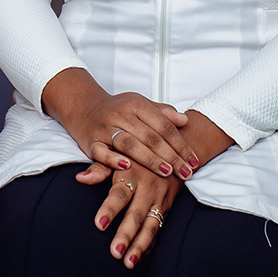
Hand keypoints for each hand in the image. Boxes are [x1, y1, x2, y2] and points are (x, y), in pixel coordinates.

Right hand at [44, 71, 197, 180]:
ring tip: (166, 172)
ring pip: (130, 143)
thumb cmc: (118, 109)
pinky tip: (127, 166)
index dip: (181, 143)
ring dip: (149, 159)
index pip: (164, 125)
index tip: (194, 160)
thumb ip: (162, 112)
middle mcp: (121, 114)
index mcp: (136, 104)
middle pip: (150, 136)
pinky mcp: (91, 142)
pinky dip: (114, 159)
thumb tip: (184, 120)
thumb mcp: (139, 104)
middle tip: (186, 172)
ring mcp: (105, 128)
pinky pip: (102, 152)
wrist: (83, 107)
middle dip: (171, 156)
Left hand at [76, 158, 180, 267]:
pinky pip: (160, 229)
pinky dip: (151, 245)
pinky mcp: (168, 207)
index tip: (99, 224)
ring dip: (141, 246)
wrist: (173, 148)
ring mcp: (160, 199)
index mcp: (131, 173)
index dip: (110, 209)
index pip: (119, 194)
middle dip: (126, 235)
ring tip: (128, 263)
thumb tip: (80, 178)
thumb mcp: (120, 152)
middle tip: (115, 253)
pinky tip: (141, 258)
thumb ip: (100, 167)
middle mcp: (147, 188)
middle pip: (136, 215)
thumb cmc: (136, 151)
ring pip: (151, 226)